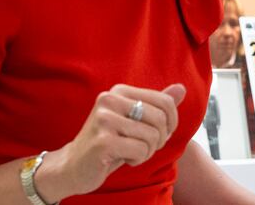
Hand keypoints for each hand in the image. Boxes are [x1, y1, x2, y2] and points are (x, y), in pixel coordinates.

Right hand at [34, 83, 185, 200]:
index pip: (164, 101)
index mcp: (119, 91)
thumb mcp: (134, 120)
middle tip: (144, 147)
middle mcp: (110, 100)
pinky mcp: (103, 141)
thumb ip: (156, 105)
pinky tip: (122, 159)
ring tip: (131, 153)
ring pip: (152, 137)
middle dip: (159, 139)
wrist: (73, 166)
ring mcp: (105, 120)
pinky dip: (138, 159)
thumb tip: (181, 88)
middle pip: (160, 119)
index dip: (171, 122)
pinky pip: (140, 150)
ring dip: (147, 151)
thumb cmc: (108, 142)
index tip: (162, 134)